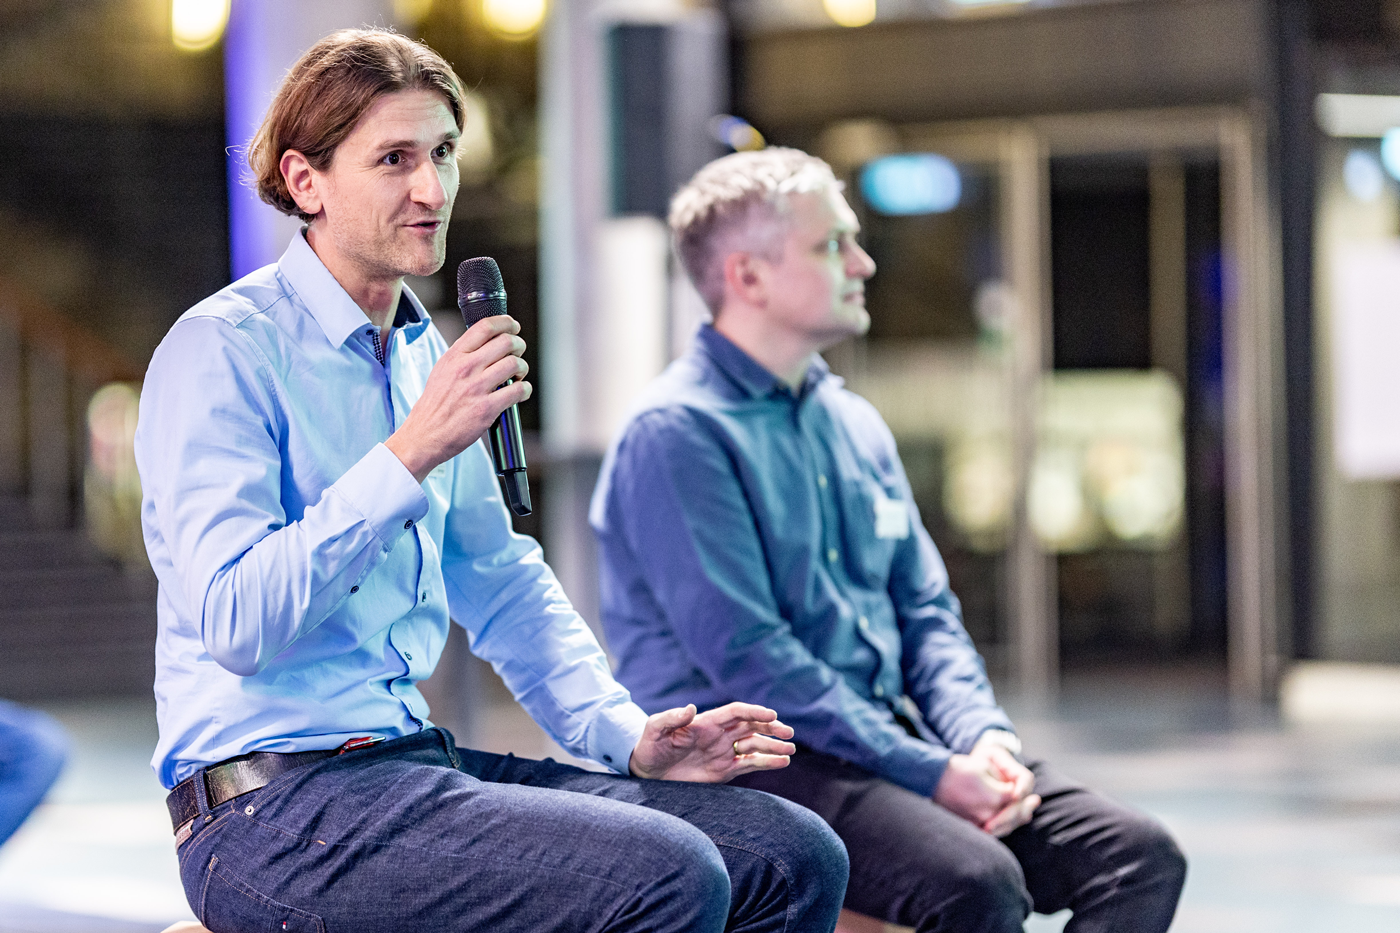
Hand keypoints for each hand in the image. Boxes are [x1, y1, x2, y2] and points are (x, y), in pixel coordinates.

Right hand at [386, 316, 530, 482]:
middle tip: (518, 354)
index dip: (506, 322)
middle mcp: (466, 368)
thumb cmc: (435, 405)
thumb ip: (462, 355)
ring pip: (515, 364)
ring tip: (519, 375)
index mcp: (454, 356)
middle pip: (506, 342)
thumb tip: (486, 343)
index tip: (514, 327)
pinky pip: (518, 391)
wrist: (424, 435)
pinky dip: (526, 390)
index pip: (485, 326)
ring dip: (523, 367)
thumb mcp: (442, 370)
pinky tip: (521, 392)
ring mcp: (476, 388)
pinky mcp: (486, 409)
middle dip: (519, 345)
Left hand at [628, 702, 795, 782]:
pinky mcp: (723, 770)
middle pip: (751, 727)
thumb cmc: (649, 746)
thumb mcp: (655, 729)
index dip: (754, 712)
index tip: (771, 715)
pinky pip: (749, 765)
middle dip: (771, 729)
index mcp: (706, 722)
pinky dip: (766, 763)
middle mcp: (719, 735)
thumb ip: (672, 718)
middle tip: (788, 733)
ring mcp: (723, 752)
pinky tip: (782, 762)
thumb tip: (691, 708)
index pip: (737, 712)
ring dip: (772, 747)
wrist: (647, 772)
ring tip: (790, 751)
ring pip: (754, 746)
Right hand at [933, 752, 1039, 836]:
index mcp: (995, 797)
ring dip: (1014, 822)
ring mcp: (978, 823)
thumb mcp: (985, 767)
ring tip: (1024, 814)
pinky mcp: (969, 827)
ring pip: (1003, 828)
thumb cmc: (959, 769)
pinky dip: (1000, 828)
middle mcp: (989, 814)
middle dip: (1024, 812)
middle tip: (1034, 804)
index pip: (1018, 802)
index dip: (1026, 800)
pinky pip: (990, 832)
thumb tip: (1015, 793)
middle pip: (1013, 818)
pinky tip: (1006, 823)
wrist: (932, 778)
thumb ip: (1004, 782)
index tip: (1033, 798)